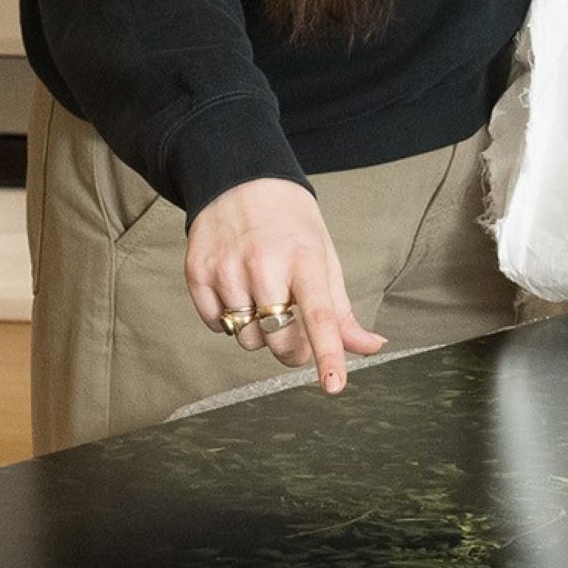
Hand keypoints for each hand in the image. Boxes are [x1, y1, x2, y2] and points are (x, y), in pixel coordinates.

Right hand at [184, 178, 383, 391]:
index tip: (334, 385)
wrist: (242, 182)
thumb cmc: (292, 226)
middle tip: (293, 329)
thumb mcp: (325, 259)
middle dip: (290, 348)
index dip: (328, 354)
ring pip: (245, 338)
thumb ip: (342, 310)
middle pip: (277, 340)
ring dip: (258, 332)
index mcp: (305, 260)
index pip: (320, 317)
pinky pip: (215, 325)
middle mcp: (263, 264)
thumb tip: (370, 346)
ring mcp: (226, 269)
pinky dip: (228, 320)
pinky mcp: (197, 272)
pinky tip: (236, 291)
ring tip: (262, 298)